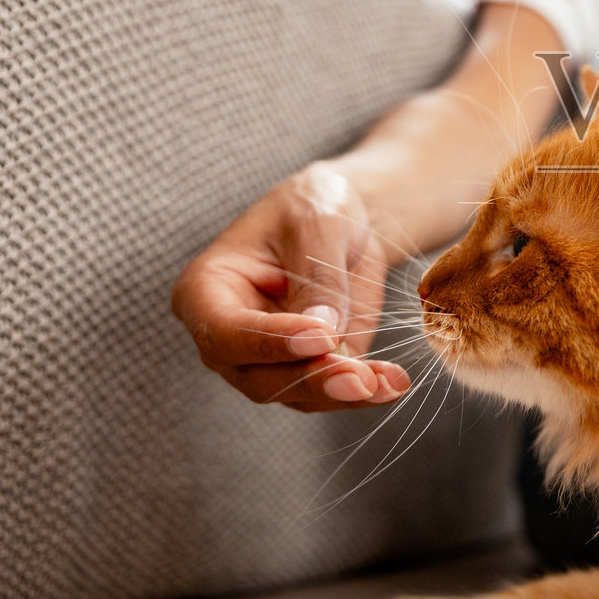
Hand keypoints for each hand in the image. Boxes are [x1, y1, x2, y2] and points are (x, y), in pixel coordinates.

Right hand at [171, 163, 411, 410]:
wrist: (344, 216)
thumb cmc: (314, 204)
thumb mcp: (317, 222)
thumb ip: (318, 274)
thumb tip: (325, 329)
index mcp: (205, 290)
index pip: (226, 331)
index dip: (271, 340)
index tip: (322, 336)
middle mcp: (229, 335)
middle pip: (257, 376)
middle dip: (311, 379)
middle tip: (358, 378)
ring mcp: (267, 358)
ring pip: (296, 393)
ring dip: (343, 393)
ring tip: (385, 383)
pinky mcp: (309, 366)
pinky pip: (331, 390)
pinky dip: (365, 391)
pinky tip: (393, 383)